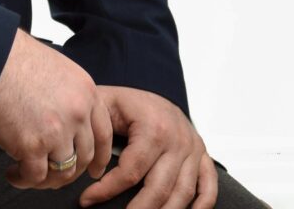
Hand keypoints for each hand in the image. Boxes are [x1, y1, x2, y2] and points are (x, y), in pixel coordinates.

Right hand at [0, 30, 112, 189]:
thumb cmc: (14, 58)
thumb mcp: (57, 69)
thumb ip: (68, 96)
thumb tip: (65, 122)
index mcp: (86, 91)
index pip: (103, 133)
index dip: (100, 156)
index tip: (94, 169)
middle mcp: (77, 113)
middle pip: (85, 156)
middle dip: (71, 170)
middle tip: (55, 174)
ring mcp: (57, 131)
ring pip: (63, 171)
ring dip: (47, 179)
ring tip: (28, 173)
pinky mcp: (32, 145)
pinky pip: (35, 176)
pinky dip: (23, 179)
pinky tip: (13, 173)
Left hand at [79, 86, 216, 208]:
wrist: (154, 96)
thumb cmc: (127, 103)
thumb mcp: (106, 104)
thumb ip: (95, 128)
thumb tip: (85, 157)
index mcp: (153, 127)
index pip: (131, 170)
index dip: (107, 190)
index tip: (87, 200)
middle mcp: (178, 140)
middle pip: (158, 188)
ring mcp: (193, 149)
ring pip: (183, 193)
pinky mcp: (203, 157)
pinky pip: (208, 186)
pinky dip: (201, 206)